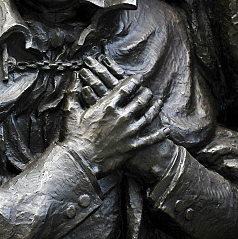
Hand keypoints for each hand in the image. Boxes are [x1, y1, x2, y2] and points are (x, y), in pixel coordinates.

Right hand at [64, 56, 172, 178]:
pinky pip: (151, 139)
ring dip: (155, 108)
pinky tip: (166, 130)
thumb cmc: (72, 137)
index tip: (138, 78)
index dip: (134, 81)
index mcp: (108, 106)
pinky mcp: (132, 147)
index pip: (126, 88)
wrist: (79, 161)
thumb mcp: (70, 111)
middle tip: (148, 91)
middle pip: (141, 100)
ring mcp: (129, 132)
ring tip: (158, 102)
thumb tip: (74, 77)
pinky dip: (160, 134)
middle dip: (146, 93)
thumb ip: (73, 92)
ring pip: (148, 116)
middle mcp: (122, 116)